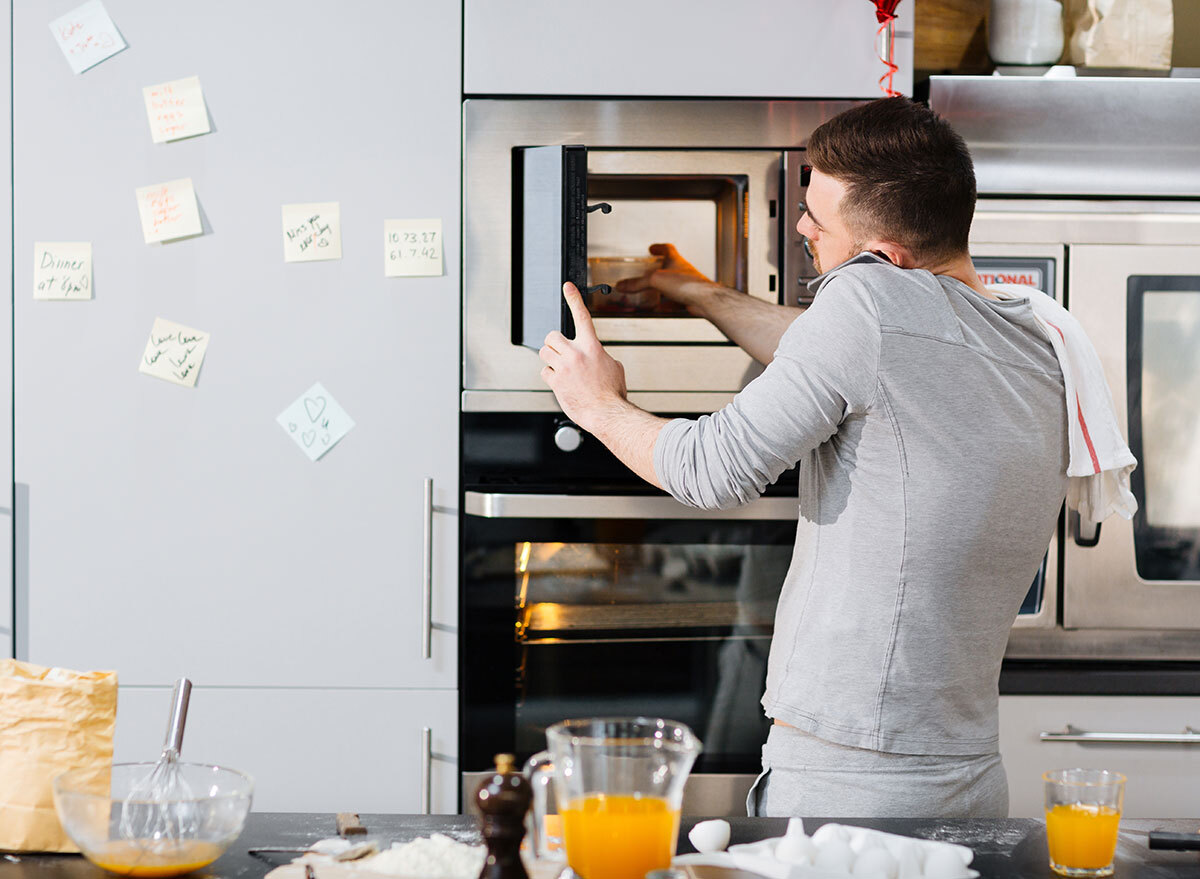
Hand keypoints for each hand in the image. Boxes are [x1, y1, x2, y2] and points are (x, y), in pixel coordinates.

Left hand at [539, 282, 627, 430]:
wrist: (607, 413)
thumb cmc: (612, 393)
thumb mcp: (614, 366)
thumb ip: (599, 355)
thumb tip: (593, 356)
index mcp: (592, 347)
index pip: (582, 316)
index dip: (574, 299)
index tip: (567, 287)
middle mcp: (576, 354)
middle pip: (552, 336)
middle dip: (554, 344)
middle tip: (561, 352)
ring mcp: (564, 367)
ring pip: (544, 353)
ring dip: (550, 359)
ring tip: (561, 368)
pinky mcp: (556, 381)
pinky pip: (544, 372)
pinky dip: (550, 376)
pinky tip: (561, 383)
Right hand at [614, 243, 719, 314]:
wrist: (704, 300)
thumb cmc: (687, 284)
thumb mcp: (655, 280)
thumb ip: (637, 283)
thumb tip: (623, 285)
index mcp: (676, 261)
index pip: (668, 249)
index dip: (659, 247)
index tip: (652, 248)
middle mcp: (683, 271)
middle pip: (671, 266)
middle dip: (660, 268)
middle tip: (651, 270)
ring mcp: (687, 285)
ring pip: (673, 284)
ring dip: (663, 287)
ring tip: (652, 291)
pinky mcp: (689, 298)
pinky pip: (675, 299)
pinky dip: (666, 303)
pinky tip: (661, 307)